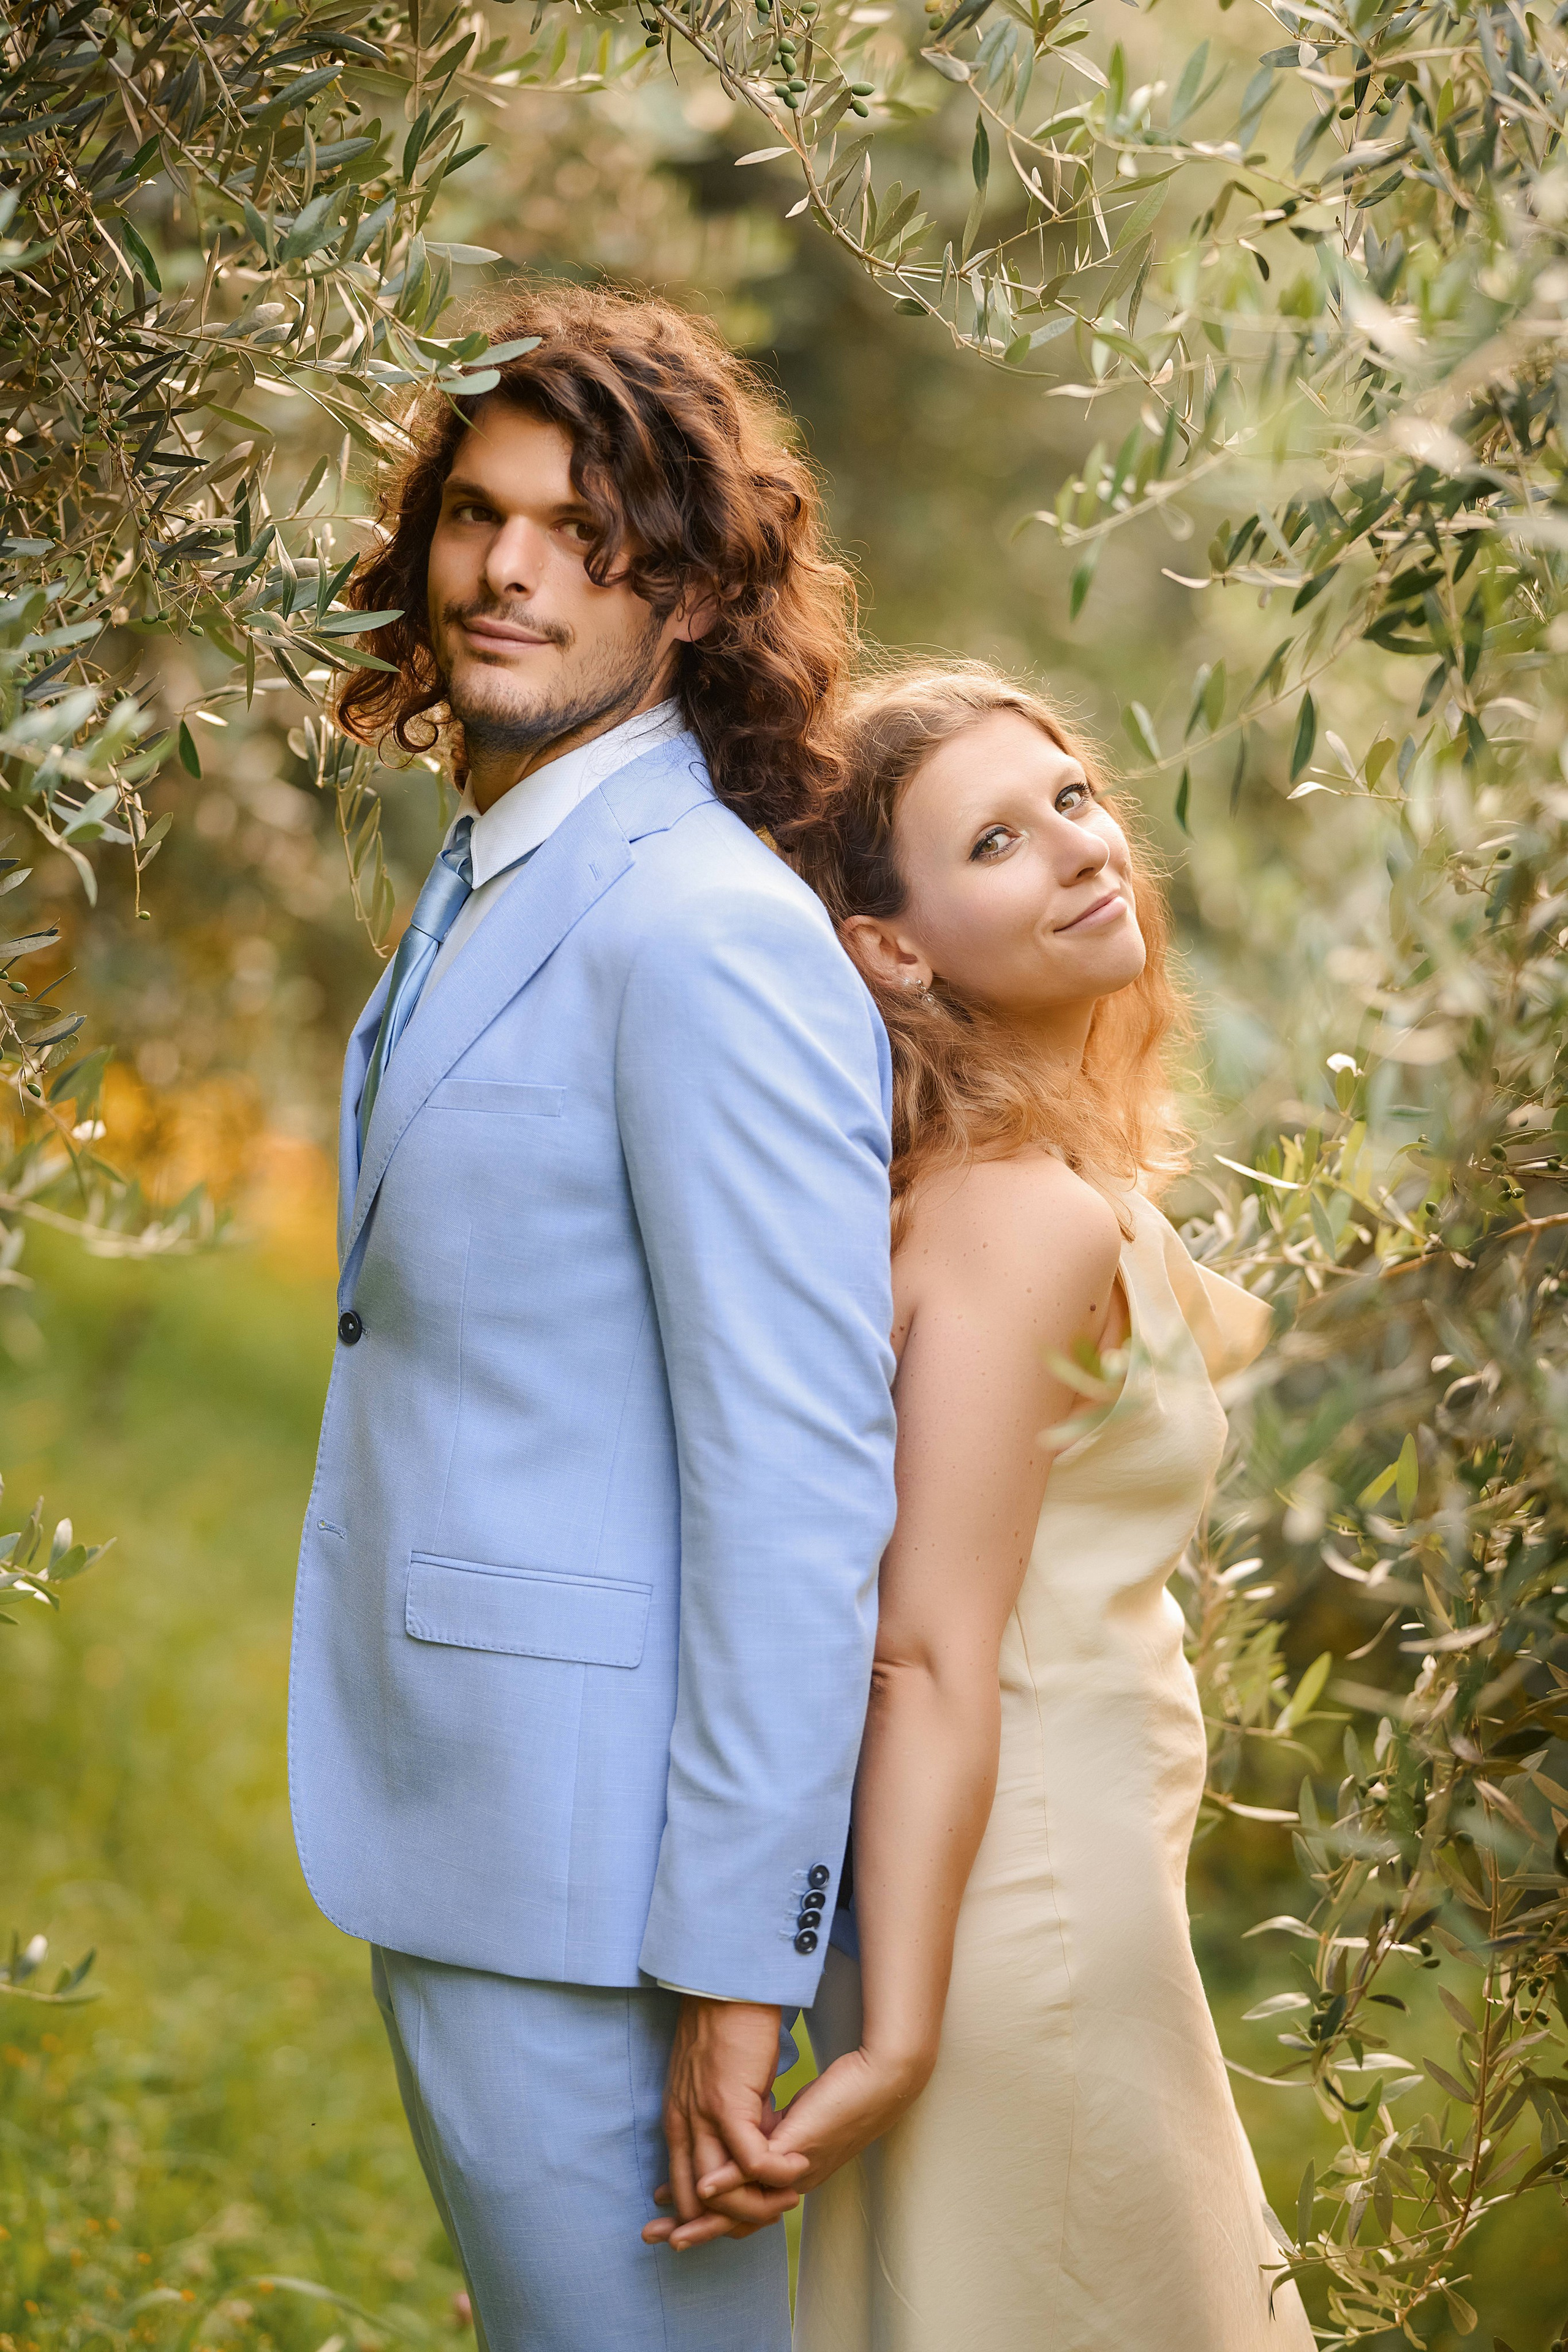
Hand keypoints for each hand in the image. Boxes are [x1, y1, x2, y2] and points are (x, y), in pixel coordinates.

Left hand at [641, 1996, 809, 2252]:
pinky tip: (794, 2173)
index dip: (702, 2216)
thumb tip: (757, 2143)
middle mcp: (683, 2125)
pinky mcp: (726, 2103)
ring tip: (787, 2201)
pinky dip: (773, 2175)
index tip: (727, 2227)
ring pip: (723, 2191)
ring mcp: (702, 2117)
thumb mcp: (723, 2082)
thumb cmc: (727, 2026)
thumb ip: (736, 2117)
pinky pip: (751, 2161)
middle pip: (696, 2201)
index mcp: (679, 2119)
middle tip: (764, 2224)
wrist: (724, 1984)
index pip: (684, 2187)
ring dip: (757, 2205)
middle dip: (724, 2225)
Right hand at [644, 2042, 929, 2250]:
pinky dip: (727, 2181)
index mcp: (779, 2172)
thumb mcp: (787, 2114)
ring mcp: (790, 2170)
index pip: (731, 2201)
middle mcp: (783, 2182)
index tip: (664, 2209)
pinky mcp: (797, 2150)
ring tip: (669, 2225)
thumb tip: (738, 2128)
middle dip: (688, 2223)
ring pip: (738, 2203)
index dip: (697, 2209)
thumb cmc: (836, 2092)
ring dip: (701, 2215)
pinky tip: (705, 2184)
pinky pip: (755, 2171)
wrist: (877, 2080)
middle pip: (728, 2215)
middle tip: (652, 2233)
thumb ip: (760, 2127)